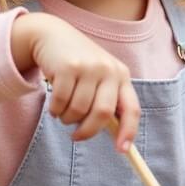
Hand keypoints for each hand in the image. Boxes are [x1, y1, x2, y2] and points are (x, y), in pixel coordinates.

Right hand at [11, 13, 138, 149]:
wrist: (52, 35)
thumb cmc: (79, 65)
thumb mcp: (99, 78)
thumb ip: (107, 101)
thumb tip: (116, 136)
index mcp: (121, 76)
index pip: (132, 108)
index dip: (129, 131)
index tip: (122, 150)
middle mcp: (109, 70)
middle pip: (102, 114)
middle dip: (88, 131)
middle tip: (76, 136)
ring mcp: (89, 67)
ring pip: (78, 110)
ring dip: (67, 119)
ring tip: (63, 113)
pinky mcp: (68, 66)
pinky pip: (60, 102)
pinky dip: (55, 110)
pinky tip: (54, 104)